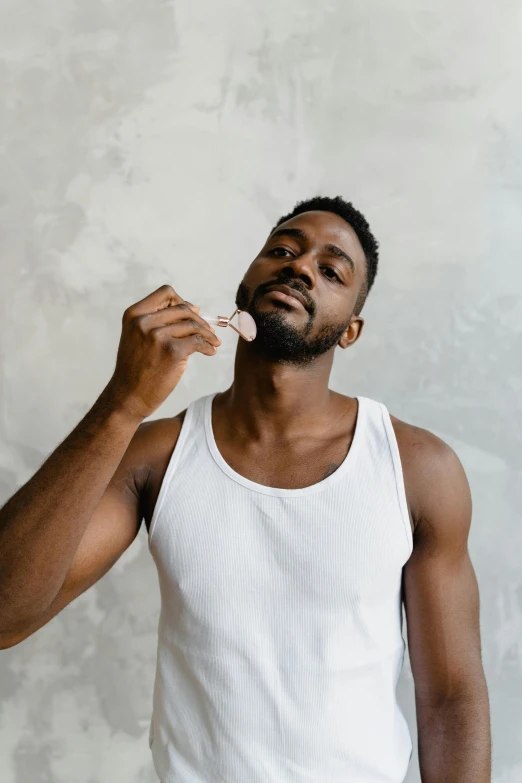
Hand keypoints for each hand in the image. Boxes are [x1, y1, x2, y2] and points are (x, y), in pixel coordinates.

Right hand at [105, 284, 220, 419]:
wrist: (128, 397)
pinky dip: (208, 346)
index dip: (182, 301)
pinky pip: (198, 342)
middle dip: (200, 320)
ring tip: (214, 342)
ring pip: (193, 325)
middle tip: (208, 332)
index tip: (192, 313)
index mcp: (134, 314)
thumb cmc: (136, 369)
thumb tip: (192, 308)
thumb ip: (156, 321)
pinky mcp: (172, 352)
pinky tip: (210, 352)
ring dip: (208, 334)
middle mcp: (144, 322)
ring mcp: (157, 336)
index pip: (166, 293)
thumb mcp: (136, 337)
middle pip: (183, 309)